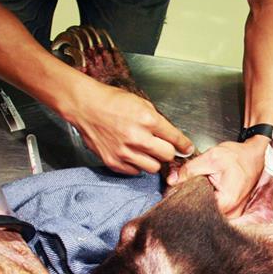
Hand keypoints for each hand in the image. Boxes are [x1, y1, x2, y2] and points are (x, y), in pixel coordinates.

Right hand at [68, 81, 193, 174]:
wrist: (85, 106)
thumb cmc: (112, 101)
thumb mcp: (140, 103)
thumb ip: (157, 121)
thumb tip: (173, 137)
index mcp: (147, 119)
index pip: (175, 139)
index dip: (184, 145)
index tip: (187, 148)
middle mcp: (137, 137)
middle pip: (167, 156)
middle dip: (168, 152)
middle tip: (163, 147)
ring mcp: (124, 152)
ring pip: (153, 168)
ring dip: (153, 160)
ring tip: (146, 151)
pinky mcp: (113, 162)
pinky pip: (135, 171)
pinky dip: (137, 165)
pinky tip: (132, 154)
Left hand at [166, 139, 265, 215]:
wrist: (255, 156)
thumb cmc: (238, 157)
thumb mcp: (212, 157)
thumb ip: (190, 169)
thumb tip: (172, 180)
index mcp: (227, 202)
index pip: (196, 209)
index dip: (183, 200)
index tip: (175, 191)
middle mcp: (231, 212)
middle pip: (201, 213)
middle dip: (190, 201)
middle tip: (183, 187)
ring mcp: (233, 214)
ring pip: (207, 213)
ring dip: (199, 202)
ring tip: (196, 188)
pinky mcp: (231, 211)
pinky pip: (214, 210)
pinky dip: (207, 202)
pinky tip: (204, 192)